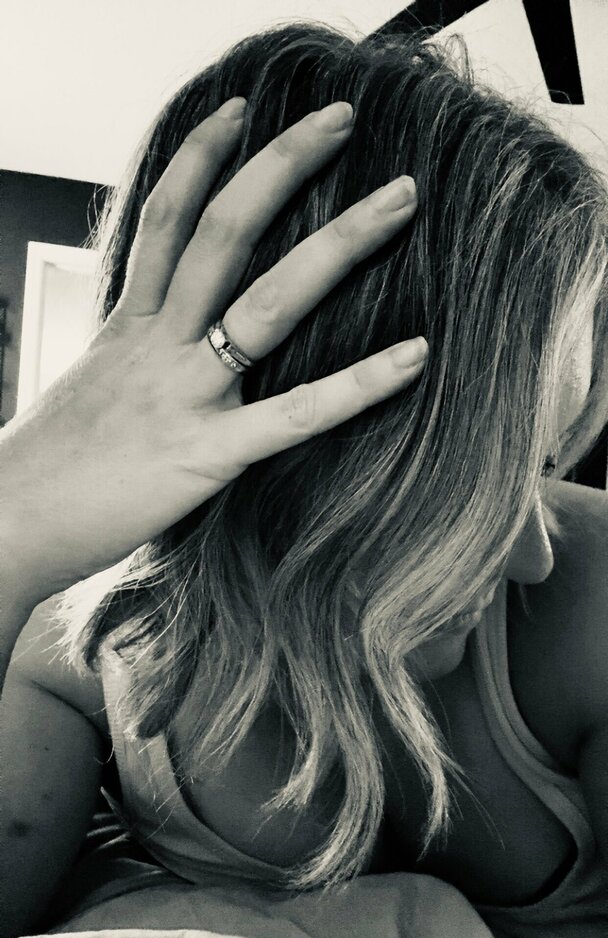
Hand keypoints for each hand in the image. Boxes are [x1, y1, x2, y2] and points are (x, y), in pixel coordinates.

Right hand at [0, 98, 426, 604]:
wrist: (4, 523)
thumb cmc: (47, 466)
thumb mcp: (89, 388)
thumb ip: (132, 357)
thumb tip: (159, 344)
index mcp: (127, 325)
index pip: (164, 218)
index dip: (200, 156)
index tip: (237, 111)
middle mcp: (157, 342)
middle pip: (224, 232)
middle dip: (285, 167)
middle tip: (343, 119)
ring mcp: (183, 392)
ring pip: (266, 300)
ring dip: (338, 242)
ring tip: (401, 197)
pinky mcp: (205, 453)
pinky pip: (293, 413)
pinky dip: (357, 384)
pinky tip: (415, 355)